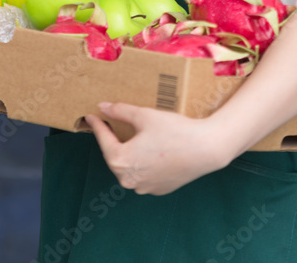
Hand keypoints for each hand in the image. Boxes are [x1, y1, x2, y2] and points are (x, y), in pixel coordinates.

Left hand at [84, 102, 223, 195]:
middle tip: (108, 125)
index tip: (91, 115)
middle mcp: (129, 180)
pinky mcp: (159, 189)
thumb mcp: (144, 116)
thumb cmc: (174, 131)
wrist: (205, 150)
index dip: (97, 125)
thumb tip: (102, 107)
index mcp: (121, 161)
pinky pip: (144, 175)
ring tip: (129, 137)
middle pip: (115, 156)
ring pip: (129, 167)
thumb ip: (120, 111)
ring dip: (127, 153)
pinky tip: (148, 151)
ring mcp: (144, 188)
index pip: (104, 140)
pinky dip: (142, 163)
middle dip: (111, 140)